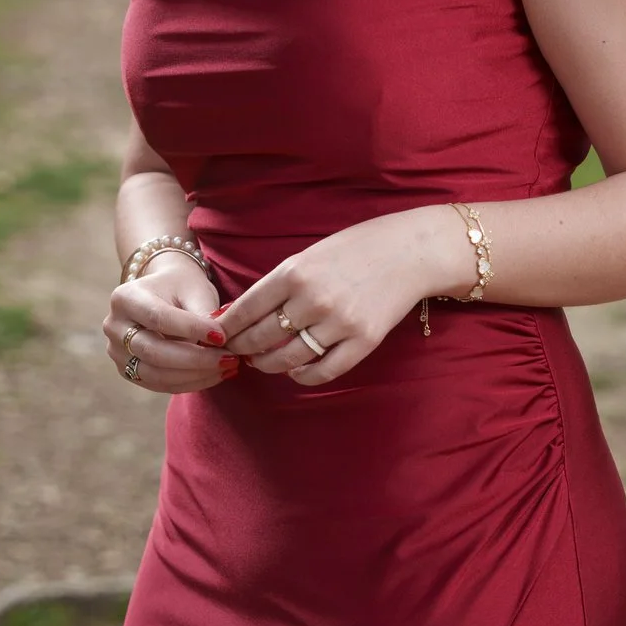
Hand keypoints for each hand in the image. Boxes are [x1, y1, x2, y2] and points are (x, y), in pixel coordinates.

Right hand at [101, 252, 238, 392]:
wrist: (163, 293)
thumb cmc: (181, 287)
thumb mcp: (195, 289)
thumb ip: (204, 313)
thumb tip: (218, 343)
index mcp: (125, 298)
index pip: (159, 318)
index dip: (191, 330)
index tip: (222, 336)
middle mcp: (114, 326)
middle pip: (153, 351)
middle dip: (195, 359)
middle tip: (229, 358)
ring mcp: (117, 352)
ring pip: (156, 374)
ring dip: (195, 376)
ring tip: (227, 368)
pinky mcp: (128, 370)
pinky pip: (159, 384)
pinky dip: (189, 383)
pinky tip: (214, 375)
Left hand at [220, 208, 455, 385]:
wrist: (409, 251)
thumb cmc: (356, 249)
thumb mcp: (310, 255)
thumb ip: (279, 283)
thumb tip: (241, 312)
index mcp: (294, 272)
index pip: (245, 309)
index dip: (226, 328)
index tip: (216, 336)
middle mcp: (312, 299)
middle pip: (260, 338)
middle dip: (241, 349)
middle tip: (235, 352)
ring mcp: (338, 322)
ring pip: (287, 358)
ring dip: (267, 365)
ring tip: (262, 362)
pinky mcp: (363, 341)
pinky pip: (322, 371)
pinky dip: (303, 377)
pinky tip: (296, 371)